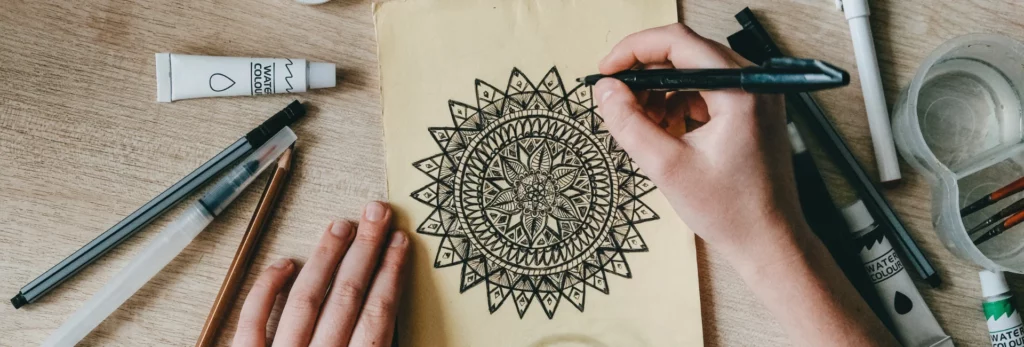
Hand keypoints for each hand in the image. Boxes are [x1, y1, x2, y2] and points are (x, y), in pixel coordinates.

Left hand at [232, 201, 408, 346]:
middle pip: (347, 296)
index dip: (390, 273)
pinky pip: (255, 318)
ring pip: (306, 299)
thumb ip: (373, 345)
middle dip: (365, 250)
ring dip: (326, 258)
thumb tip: (387, 315)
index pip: (379, 314)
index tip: (398, 243)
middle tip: (377, 215)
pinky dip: (268, 288)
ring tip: (340, 226)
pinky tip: (285, 263)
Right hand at [593, 24, 798, 261]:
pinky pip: (705, 89)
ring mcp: (755, 95)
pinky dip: (678, 102)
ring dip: (660, 90)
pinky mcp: (751, 110)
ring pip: (693, 70)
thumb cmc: (730, 211)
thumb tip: (605, 91)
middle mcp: (753, 84)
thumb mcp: (667, 168)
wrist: (768, 242)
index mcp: (740, 90)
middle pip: (686, 52)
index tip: (606, 70)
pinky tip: (664, 130)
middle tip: (617, 98)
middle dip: (645, 73)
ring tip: (642, 123)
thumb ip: (629, 123)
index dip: (634, 50)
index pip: (678, 42)